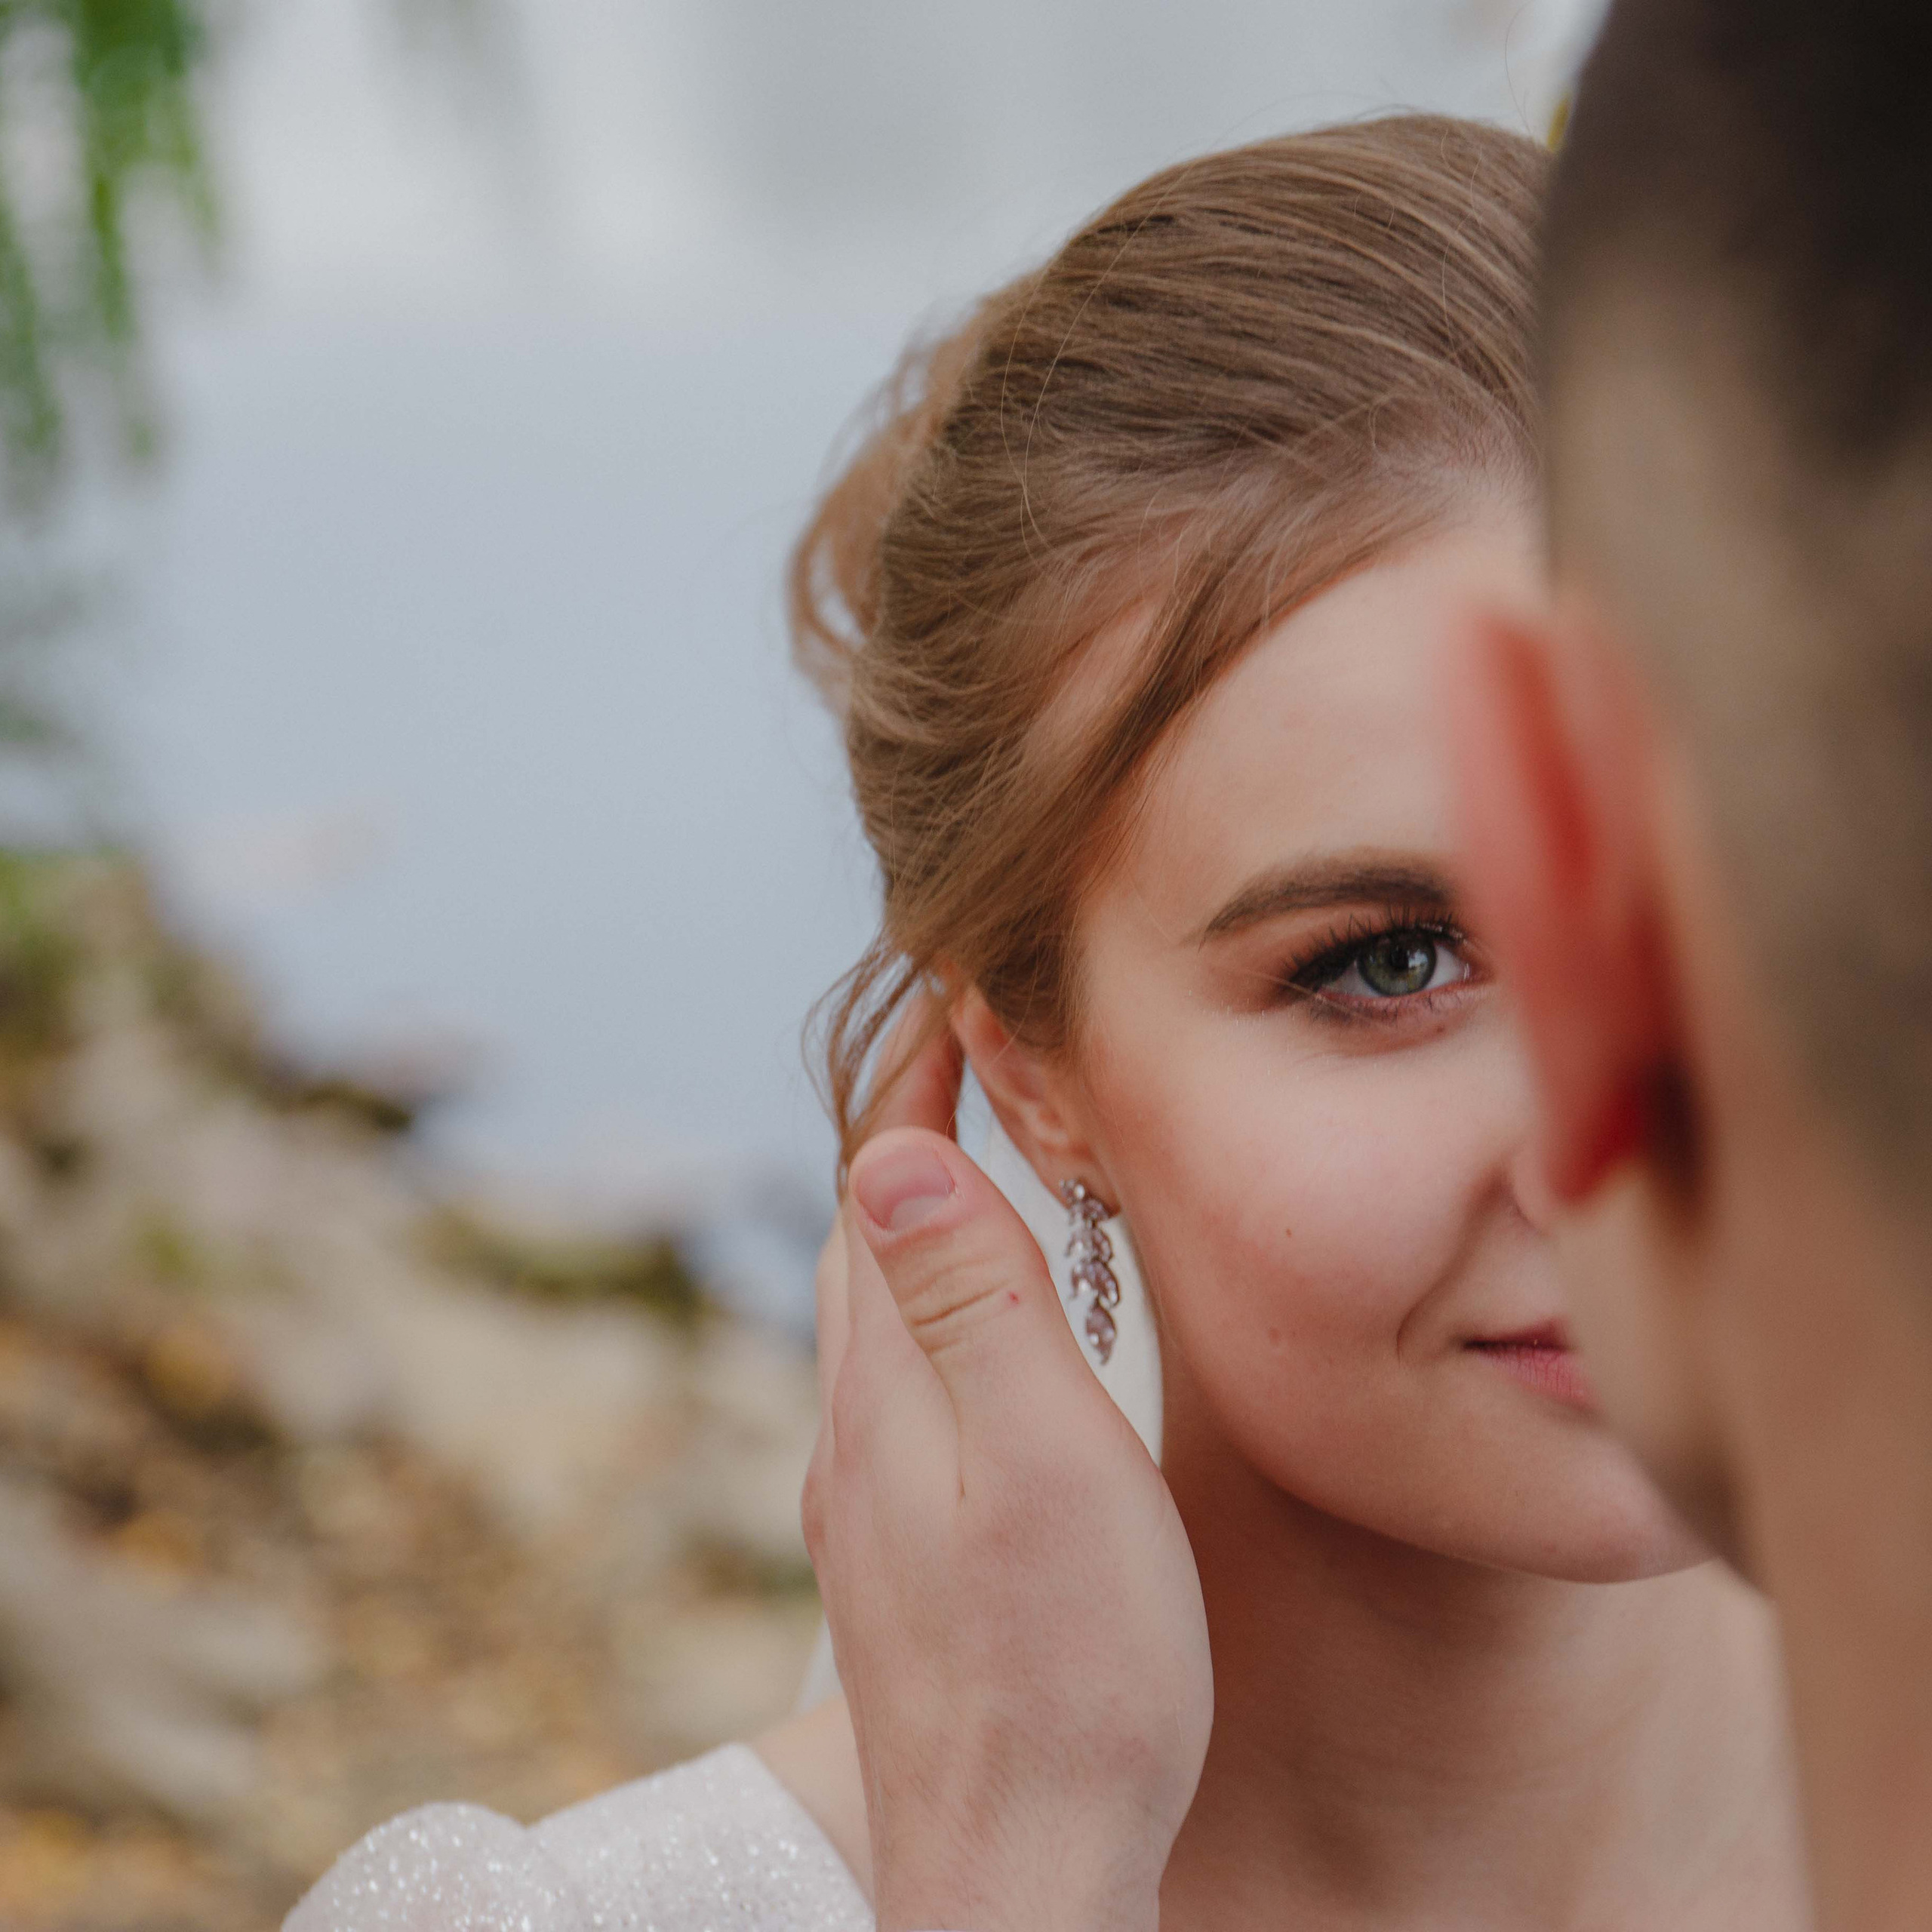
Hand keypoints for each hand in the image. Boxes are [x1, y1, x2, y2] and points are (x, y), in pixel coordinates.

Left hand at [803, 1012, 1211, 1931]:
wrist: (1023, 1875)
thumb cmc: (1073, 1680)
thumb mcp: (1048, 1469)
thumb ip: (974, 1310)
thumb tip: (896, 1152)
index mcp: (888, 1395)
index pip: (874, 1192)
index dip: (912, 1086)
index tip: (955, 999)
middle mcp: (855, 1440)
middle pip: (859, 1246)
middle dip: (903, 1136)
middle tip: (962, 1059)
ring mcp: (868, 1508)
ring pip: (872, 1322)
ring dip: (910, 1227)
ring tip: (968, 1173)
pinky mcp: (898, 1563)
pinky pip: (896, 1392)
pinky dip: (927, 1318)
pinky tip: (971, 1348)